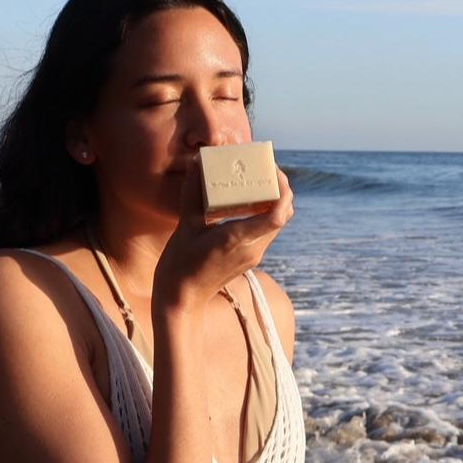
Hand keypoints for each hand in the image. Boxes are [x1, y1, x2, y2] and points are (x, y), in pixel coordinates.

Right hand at [153, 157, 293, 309]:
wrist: (183, 300)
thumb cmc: (180, 265)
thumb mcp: (184, 227)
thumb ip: (192, 194)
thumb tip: (195, 163)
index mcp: (237, 240)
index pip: (276, 216)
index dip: (283, 191)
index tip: (275, 170)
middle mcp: (253, 248)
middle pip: (283, 215)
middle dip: (281, 189)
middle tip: (267, 168)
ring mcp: (254, 254)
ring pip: (277, 223)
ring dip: (275, 201)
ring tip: (258, 180)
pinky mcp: (251, 257)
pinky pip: (266, 230)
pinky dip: (265, 212)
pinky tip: (248, 200)